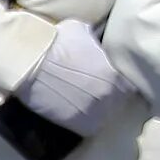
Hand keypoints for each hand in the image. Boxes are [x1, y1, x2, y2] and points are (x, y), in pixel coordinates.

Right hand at [15, 17, 139, 134]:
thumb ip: (95, 42)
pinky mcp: (77, 124)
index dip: (120, 82)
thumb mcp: (81, 31)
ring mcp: (95, 112)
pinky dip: (83, 122)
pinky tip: (74, 113)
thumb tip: (96, 43)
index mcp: (117, 74)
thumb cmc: (54, 43)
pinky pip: (88, 128)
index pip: (130, 84)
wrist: (29, 63)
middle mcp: (110, 95)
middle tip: (94, 91)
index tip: (110, 80)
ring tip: (83, 104)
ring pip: (105, 116)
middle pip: (120, 102)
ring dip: (97, 111)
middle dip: (110, 96)